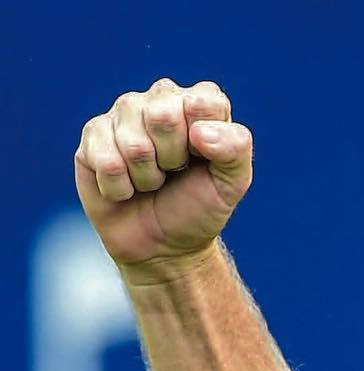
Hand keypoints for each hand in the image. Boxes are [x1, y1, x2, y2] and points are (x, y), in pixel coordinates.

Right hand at [74, 79, 252, 283]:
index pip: (204, 102)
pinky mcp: (93, 135)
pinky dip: (121, 188)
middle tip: (175, 171)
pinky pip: (107, 161)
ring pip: (134, 143)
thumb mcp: (232, 183)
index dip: (205, 142)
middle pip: (163, 115)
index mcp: (199, 103)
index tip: (203, 160)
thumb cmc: (200, 208)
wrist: (163, 245)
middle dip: (173, 158)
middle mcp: (159, 99)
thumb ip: (235, 149)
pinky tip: (126, 187)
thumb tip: (199, 131)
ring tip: (152, 181)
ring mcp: (122, 114)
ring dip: (147, 176)